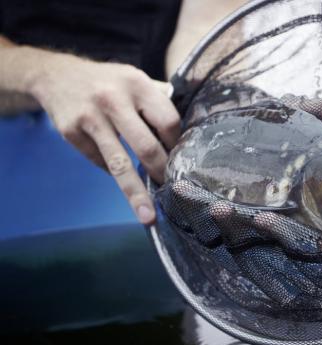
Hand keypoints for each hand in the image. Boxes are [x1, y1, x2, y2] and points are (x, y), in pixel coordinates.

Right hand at [30, 55, 179, 224]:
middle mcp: (114, 99)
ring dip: (136, 193)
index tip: (182, 160)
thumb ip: (160, 101)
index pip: (168, 121)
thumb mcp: (136, 80)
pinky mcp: (71, 132)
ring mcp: (90, 117)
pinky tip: (117, 169)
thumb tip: (187, 134)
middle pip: (147, 146)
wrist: (56, 75)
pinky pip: (99, 162)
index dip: (177, 144)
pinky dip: (111, 170)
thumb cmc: (109, 83)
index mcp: (138, 84)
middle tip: (174, 192)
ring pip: (119, 164)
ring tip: (148, 215)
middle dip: (163, 173)